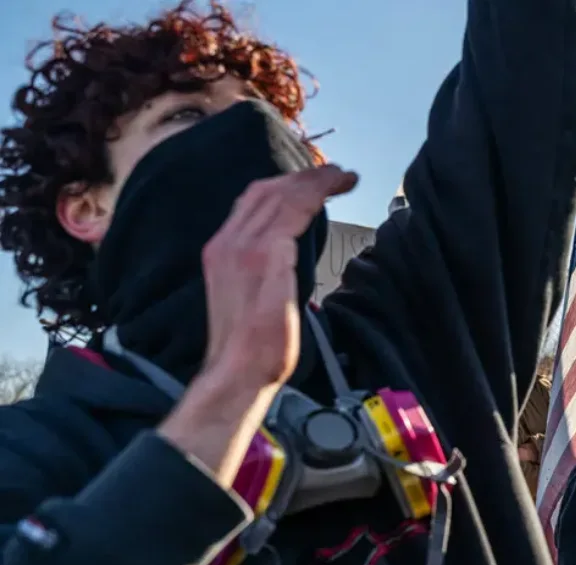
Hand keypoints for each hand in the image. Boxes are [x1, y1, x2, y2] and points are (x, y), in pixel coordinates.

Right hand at [200, 165, 357, 387]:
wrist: (238, 370)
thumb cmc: (252, 344)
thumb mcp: (252, 294)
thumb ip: (266, 267)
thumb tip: (291, 253)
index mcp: (222, 249)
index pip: (253, 201)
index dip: (286, 185)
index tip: (315, 182)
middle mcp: (228, 242)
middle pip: (267, 190)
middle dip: (304, 177)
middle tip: (338, 173)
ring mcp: (244, 249)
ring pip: (282, 196)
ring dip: (316, 181)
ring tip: (344, 177)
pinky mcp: (266, 259)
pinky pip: (293, 215)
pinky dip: (316, 197)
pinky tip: (336, 192)